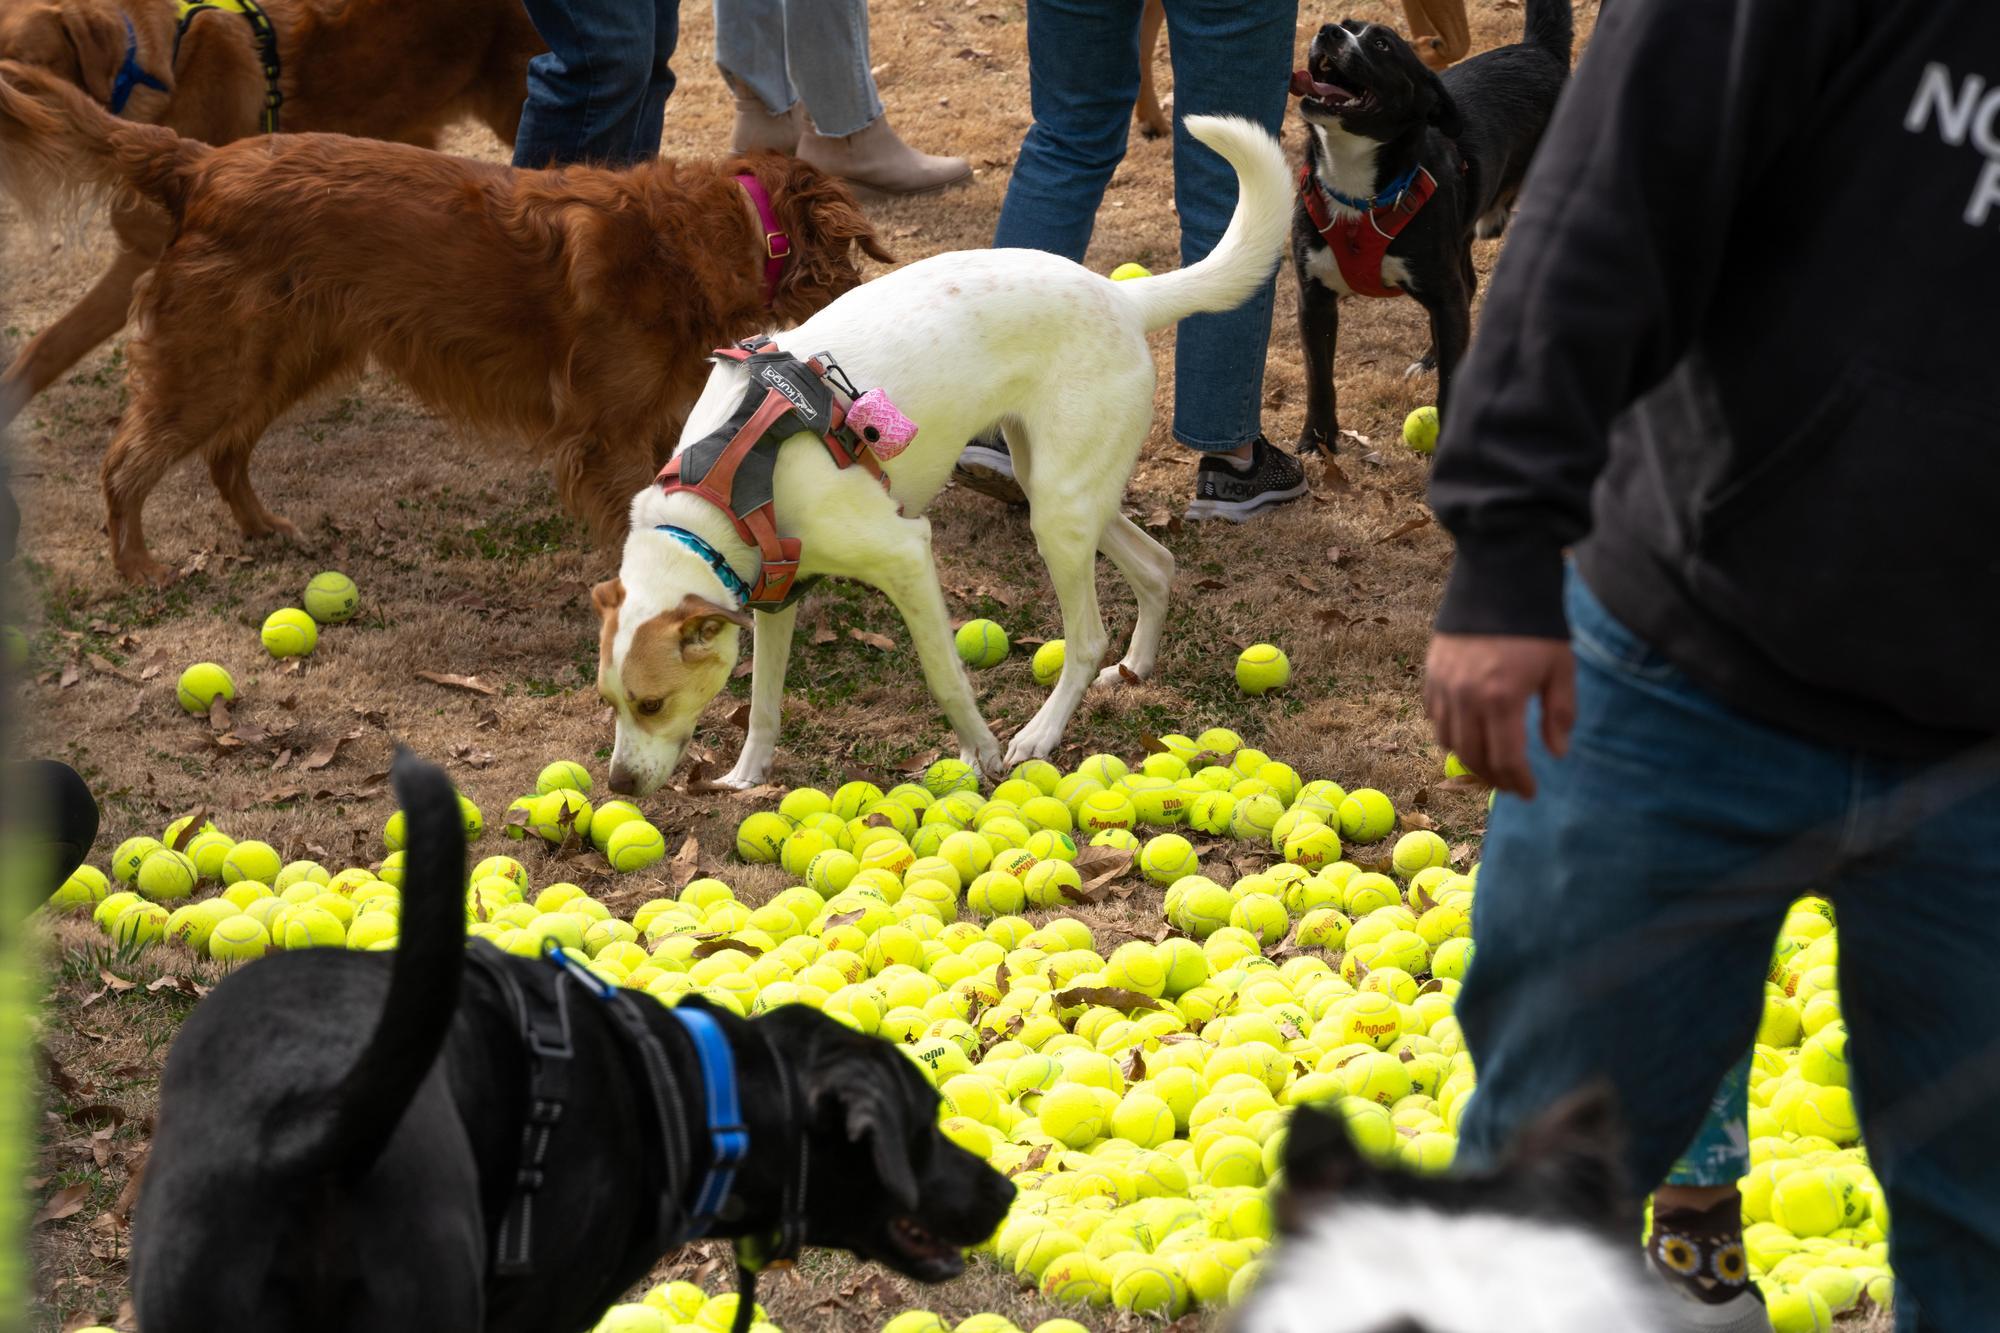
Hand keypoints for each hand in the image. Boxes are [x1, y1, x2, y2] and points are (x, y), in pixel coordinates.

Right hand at [1424, 633, 1576, 797]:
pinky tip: (1467, 734)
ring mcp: (1444, 686)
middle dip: (1494, 778)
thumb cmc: (1536, 625)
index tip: (1530, 792)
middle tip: (1510, 784)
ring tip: (1488, 765)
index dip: (1518, 782)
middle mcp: (1467, 698)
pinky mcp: (1431, 674)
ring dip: (1469, 760)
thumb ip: (1559, 713)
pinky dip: (1449, 733)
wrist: (1499, 580)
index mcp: (1502, 699)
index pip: (1506, 759)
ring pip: (1448, 741)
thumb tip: (1557, 752)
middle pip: (1474, 757)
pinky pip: (1434, 717)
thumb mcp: (1561, 667)